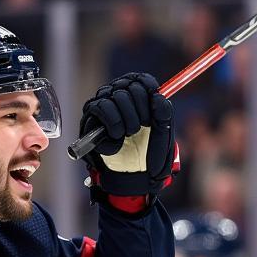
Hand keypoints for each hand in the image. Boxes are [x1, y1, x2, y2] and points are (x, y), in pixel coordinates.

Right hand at [79, 72, 176, 198]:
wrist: (134, 176)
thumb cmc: (149, 154)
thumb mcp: (164, 134)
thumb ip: (164, 114)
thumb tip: (158, 95)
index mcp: (139, 97)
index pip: (142, 80)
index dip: (150, 92)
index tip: (152, 113)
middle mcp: (121, 96)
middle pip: (130, 86)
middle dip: (140, 111)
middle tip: (140, 129)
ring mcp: (105, 104)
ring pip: (117, 96)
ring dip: (128, 120)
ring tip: (128, 135)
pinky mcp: (91, 116)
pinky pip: (102, 107)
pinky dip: (114, 125)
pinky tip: (117, 138)